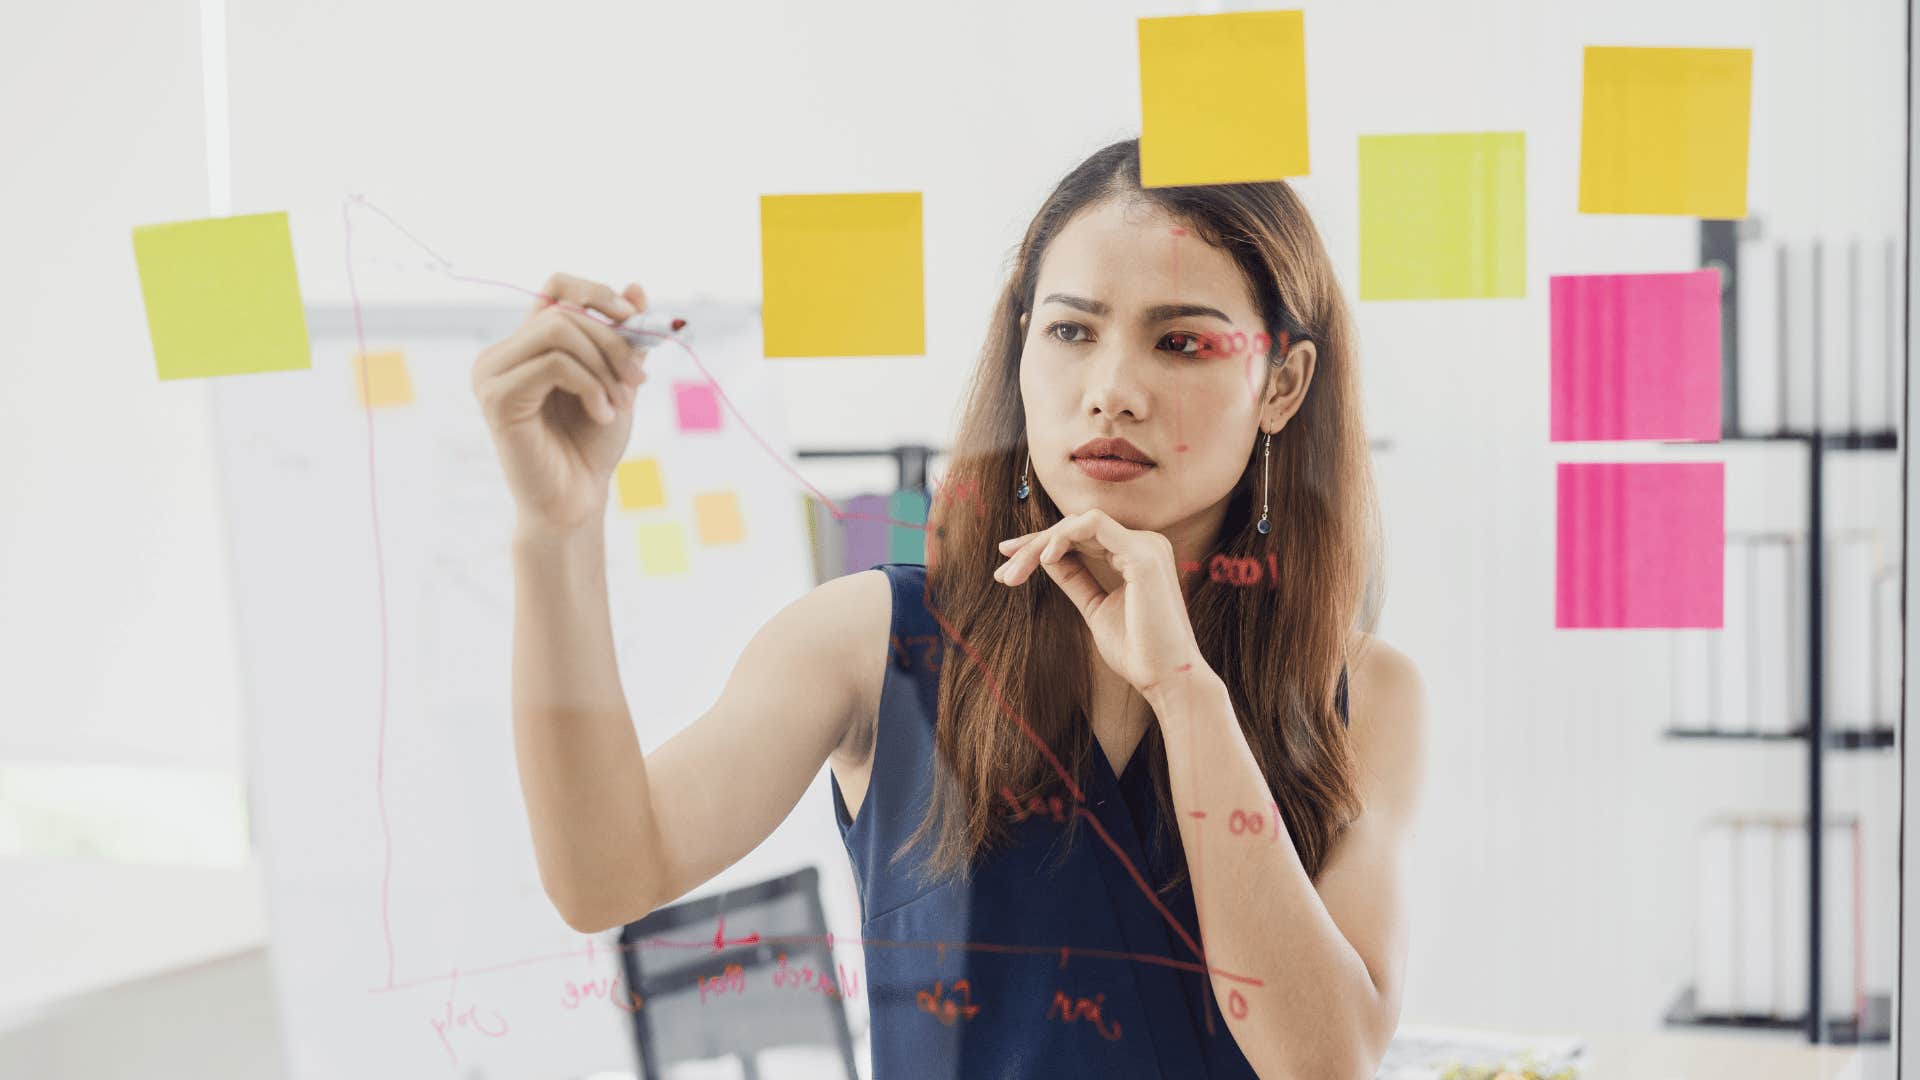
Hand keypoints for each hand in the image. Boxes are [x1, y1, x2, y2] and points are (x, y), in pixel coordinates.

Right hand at [472, 273, 651, 532]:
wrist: (577, 500)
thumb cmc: (592, 445)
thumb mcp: (618, 380)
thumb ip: (624, 337)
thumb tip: (637, 286)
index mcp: (527, 345)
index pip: (556, 287)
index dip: (595, 291)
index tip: (633, 317)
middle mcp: (502, 353)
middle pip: (565, 310)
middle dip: (614, 342)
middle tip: (639, 380)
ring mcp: (492, 373)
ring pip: (558, 329)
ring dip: (603, 364)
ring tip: (618, 401)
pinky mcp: (496, 397)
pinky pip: (554, 363)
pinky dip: (590, 385)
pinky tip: (601, 413)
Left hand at [993, 508, 1206, 693]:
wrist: (1166, 678)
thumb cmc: (1138, 651)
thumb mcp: (1096, 608)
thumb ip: (1075, 579)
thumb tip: (1046, 557)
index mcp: (1135, 555)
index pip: (1080, 538)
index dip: (1040, 546)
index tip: (1007, 567)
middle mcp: (1144, 543)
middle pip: (1075, 528)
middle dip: (1033, 546)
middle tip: (1003, 573)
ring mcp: (1146, 544)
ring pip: (1079, 523)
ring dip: (1040, 543)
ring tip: (1015, 572)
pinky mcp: (1143, 553)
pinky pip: (1094, 524)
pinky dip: (1064, 536)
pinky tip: (1044, 559)